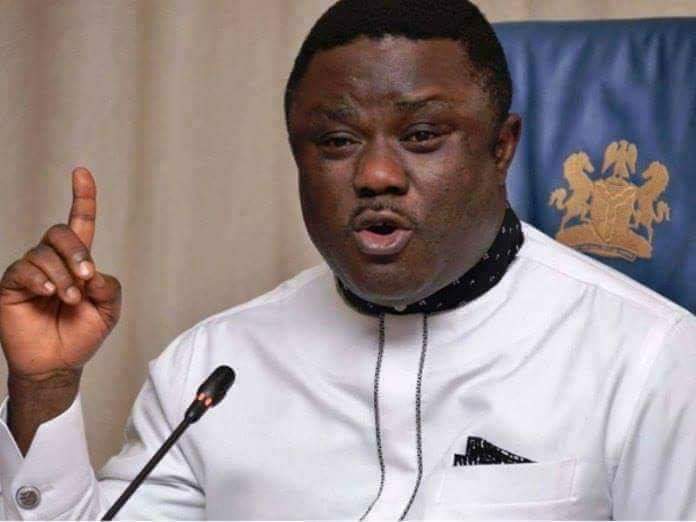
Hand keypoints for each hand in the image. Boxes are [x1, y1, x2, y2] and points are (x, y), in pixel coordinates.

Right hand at [0, 167, 121, 382]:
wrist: (58, 363)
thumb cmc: (82, 334)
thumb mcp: (109, 310)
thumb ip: (109, 286)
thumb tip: (93, 272)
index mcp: (77, 261)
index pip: (79, 222)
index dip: (82, 197)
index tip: (81, 172)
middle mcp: (52, 260)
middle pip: (60, 232)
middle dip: (76, 251)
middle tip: (86, 276)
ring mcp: (30, 271)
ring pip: (44, 253)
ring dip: (63, 275)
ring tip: (70, 299)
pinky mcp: (12, 285)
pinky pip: (23, 269)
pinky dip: (40, 279)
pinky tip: (48, 293)